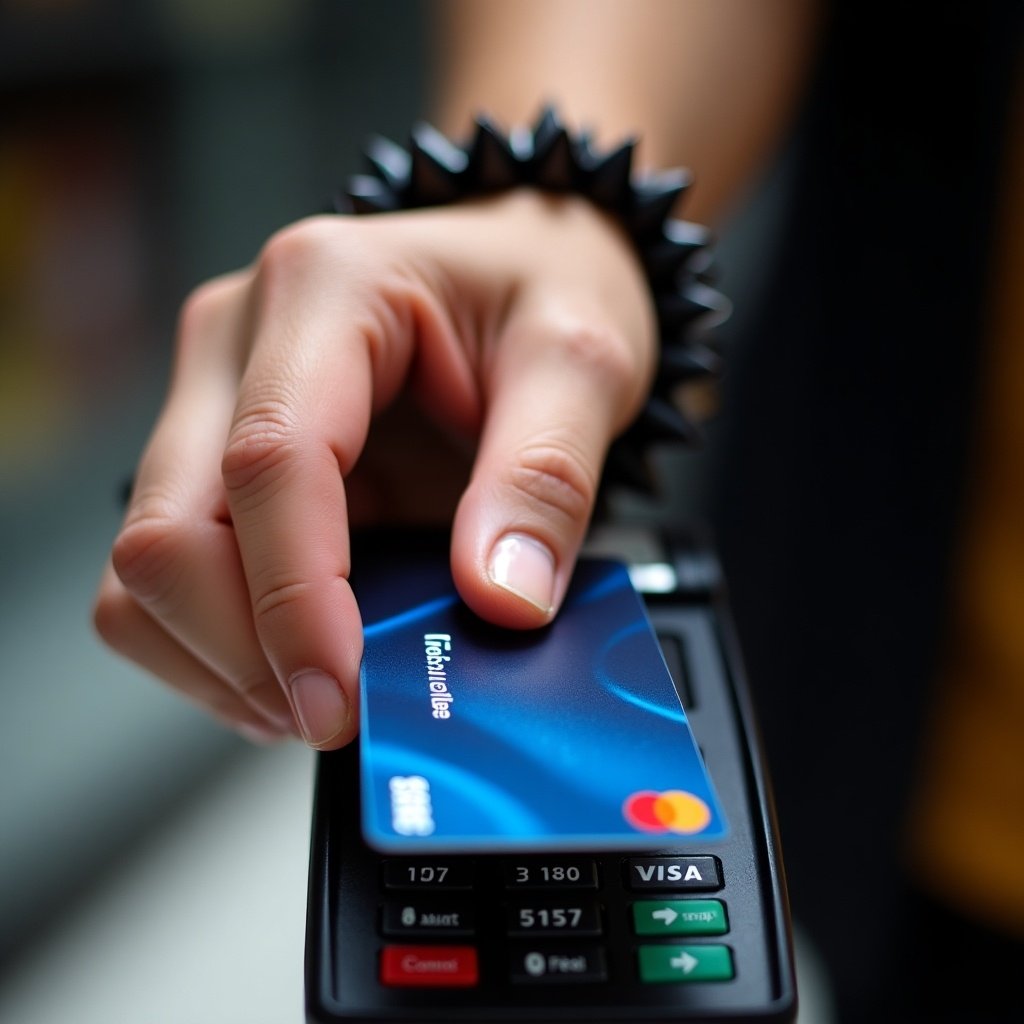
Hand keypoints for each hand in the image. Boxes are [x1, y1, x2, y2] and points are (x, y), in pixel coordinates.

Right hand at [93, 190, 655, 748]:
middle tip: (340, 712)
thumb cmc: (544, 291)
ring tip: (323, 694)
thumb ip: (546, 476)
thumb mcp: (580, 363)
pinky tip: (295, 660)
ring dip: (220, 657)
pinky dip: (217, 643)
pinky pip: (172, 574)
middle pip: (170, 526)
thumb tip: (501, 600)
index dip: (295, 598)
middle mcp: (240, 342)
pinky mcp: (217, 460)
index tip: (342, 694)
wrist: (520, 269)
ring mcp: (216, 402)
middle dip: (245, 647)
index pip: (268, 462)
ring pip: (145, 564)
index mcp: (324, 290)